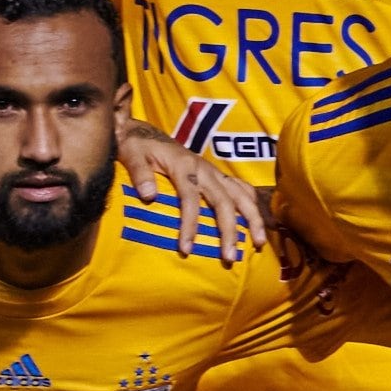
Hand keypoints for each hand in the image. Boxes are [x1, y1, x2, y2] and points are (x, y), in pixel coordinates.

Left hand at [114, 117, 265, 262]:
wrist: (144, 132)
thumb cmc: (137, 146)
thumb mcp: (131, 154)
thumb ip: (140, 173)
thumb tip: (149, 196)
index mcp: (183, 165)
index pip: (190, 198)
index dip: (190, 225)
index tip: (186, 250)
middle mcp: (204, 168)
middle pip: (223, 201)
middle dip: (228, 231)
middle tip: (230, 258)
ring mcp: (214, 171)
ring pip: (241, 194)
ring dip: (252, 218)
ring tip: (259, 243)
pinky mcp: (217, 174)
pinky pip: (242, 187)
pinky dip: (251, 204)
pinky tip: (257, 222)